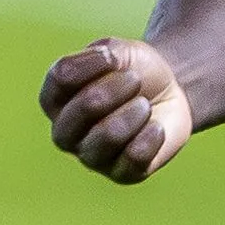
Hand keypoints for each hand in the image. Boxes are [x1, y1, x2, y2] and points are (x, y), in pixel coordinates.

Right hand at [39, 38, 195, 184]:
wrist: (169, 94)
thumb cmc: (132, 71)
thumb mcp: (118, 51)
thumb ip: (105, 53)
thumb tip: (105, 61)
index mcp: (55, 99)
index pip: (60, 78)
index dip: (91, 63)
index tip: (111, 57)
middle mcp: (66, 132)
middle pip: (83, 109)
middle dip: (115, 88)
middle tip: (134, 80)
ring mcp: (91, 156)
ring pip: (109, 137)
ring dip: (134, 113)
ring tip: (145, 105)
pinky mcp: (121, 174)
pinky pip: (134, 157)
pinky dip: (151, 135)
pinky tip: (156, 127)